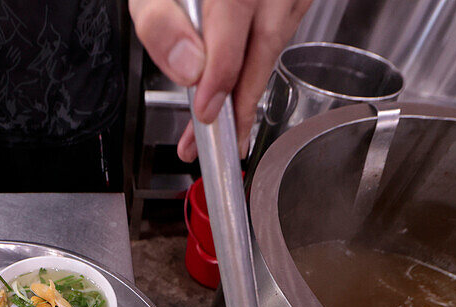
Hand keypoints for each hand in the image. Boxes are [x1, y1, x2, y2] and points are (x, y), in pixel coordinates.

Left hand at [129, 0, 310, 160]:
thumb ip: (161, 24)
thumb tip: (190, 68)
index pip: (234, 25)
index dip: (221, 76)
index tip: (207, 113)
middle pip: (264, 48)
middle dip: (239, 104)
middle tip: (217, 143)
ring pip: (275, 48)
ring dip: (248, 93)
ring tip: (226, 128)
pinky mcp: (293, 0)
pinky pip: (280, 39)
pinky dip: (257, 69)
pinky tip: (237, 92)